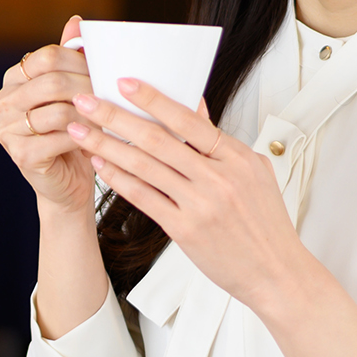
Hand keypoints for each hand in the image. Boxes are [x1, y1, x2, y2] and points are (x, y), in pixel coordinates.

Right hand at [0, 16, 94, 215]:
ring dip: (89, 115)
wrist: (67, 184)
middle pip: (51, 81)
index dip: (79, 62)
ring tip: (108, 120)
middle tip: (111, 96)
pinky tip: (97, 140)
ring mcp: (6, 130)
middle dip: (87, 87)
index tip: (103, 72)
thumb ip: (71, 58)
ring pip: (58, 110)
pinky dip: (84, 138)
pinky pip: (60, 138)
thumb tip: (76, 20)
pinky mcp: (21, 156)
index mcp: (12, 80)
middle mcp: (2, 102)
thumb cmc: (73, 133)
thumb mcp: (72, 92)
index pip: (46, 57)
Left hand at [65, 79, 298, 310]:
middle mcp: (218, 179)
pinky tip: (101, 164)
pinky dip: (118, 179)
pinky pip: (143, 198)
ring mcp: (200, 205)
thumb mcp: (254, 173)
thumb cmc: (265, 224)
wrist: (276, 273)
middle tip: (86, 101)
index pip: (189, 119)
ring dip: (106, 145)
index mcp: (237, 159)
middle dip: (115, 116)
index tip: (124, 83)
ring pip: (144, 166)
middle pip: (157, 139)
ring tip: (80, 131)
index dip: (153, 99)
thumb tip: (195, 107)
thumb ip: (221, 143)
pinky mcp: (185, 230)